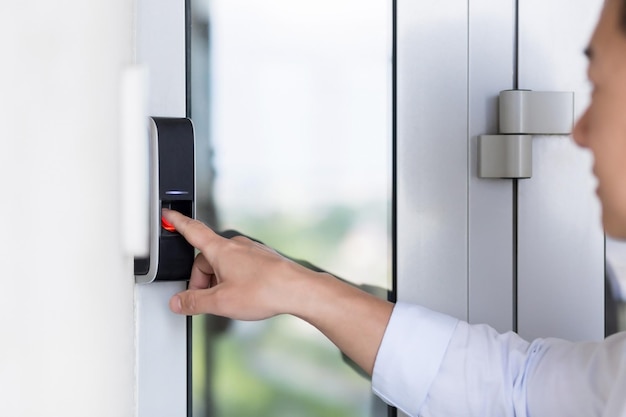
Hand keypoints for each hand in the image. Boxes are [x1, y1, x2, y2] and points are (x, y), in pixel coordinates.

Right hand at [162, 208, 310, 319]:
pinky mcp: (263, 260)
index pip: (192, 231)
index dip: (177, 222)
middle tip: (205, 300)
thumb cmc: (264, 290)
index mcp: (220, 250)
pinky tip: (243, 296)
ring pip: (223, 264)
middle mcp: (236, 246)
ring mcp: (251, 251)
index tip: (168, 215)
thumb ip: (195, 302)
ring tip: (228, 301)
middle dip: (201, 280)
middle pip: (206, 258)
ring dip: (218, 281)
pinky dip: (233, 280)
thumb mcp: (221, 302)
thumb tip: (179, 302)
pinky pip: (239, 267)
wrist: (297, 290)